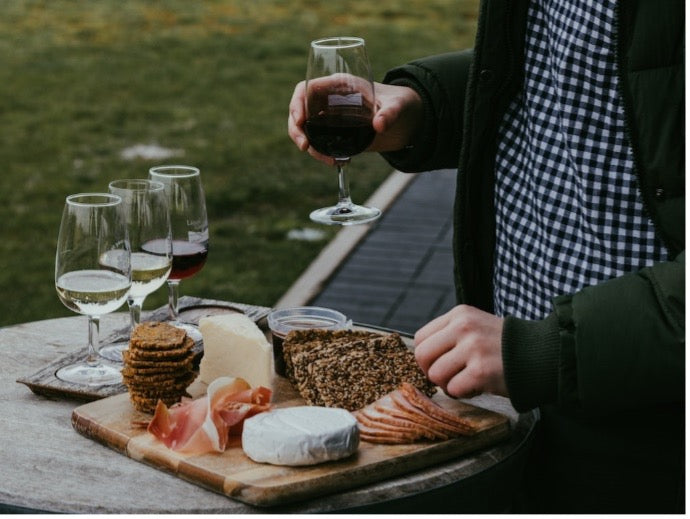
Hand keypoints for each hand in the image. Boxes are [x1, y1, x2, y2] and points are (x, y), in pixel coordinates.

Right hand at [288, 80, 422, 163]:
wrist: (407, 120)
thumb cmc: (402, 103)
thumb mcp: (398, 106)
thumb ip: (390, 113)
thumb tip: (379, 126)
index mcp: (339, 84)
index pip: (307, 89)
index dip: (298, 103)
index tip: (301, 120)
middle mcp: (330, 100)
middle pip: (300, 110)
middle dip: (297, 129)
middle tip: (304, 146)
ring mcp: (331, 118)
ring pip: (307, 129)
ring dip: (309, 146)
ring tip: (328, 160)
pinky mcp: (336, 133)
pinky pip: (319, 142)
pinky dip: (321, 153)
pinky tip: (336, 162)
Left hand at [414, 305, 507, 398]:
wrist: (541, 355)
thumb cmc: (503, 346)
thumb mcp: (475, 326)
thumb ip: (450, 335)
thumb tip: (422, 357)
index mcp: (459, 315)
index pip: (420, 338)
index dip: (427, 357)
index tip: (440, 364)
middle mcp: (464, 327)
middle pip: (423, 356)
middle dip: (432, 372)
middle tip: (450, 377)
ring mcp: (473, 347)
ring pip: (436, 375)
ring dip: (449, 384)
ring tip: (467, 380)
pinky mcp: (481, 370)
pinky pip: (454, 389)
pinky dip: (464, 393)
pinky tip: (479, 386)